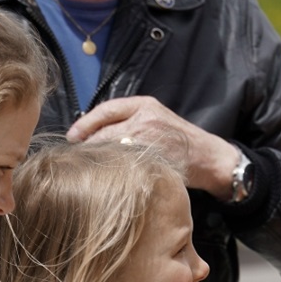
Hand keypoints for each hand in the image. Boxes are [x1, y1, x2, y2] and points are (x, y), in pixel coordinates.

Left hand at [67, 96, 239, 198]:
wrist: (208, 157)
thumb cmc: (180, 141)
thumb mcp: (157, 118)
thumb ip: (130, 120)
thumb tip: (91, 132)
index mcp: (145, 105)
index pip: (105, 110)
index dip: (84, 124)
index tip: (72, 136)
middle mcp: (145, 119)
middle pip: (103, 132)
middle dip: (89, 145)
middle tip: (80, 157)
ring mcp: (148, 139)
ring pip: (110, 149)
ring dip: (98, 159)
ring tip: (92, 167)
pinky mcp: (151, 159)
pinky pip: (122, 164)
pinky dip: (112, 170)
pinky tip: (108, 175)